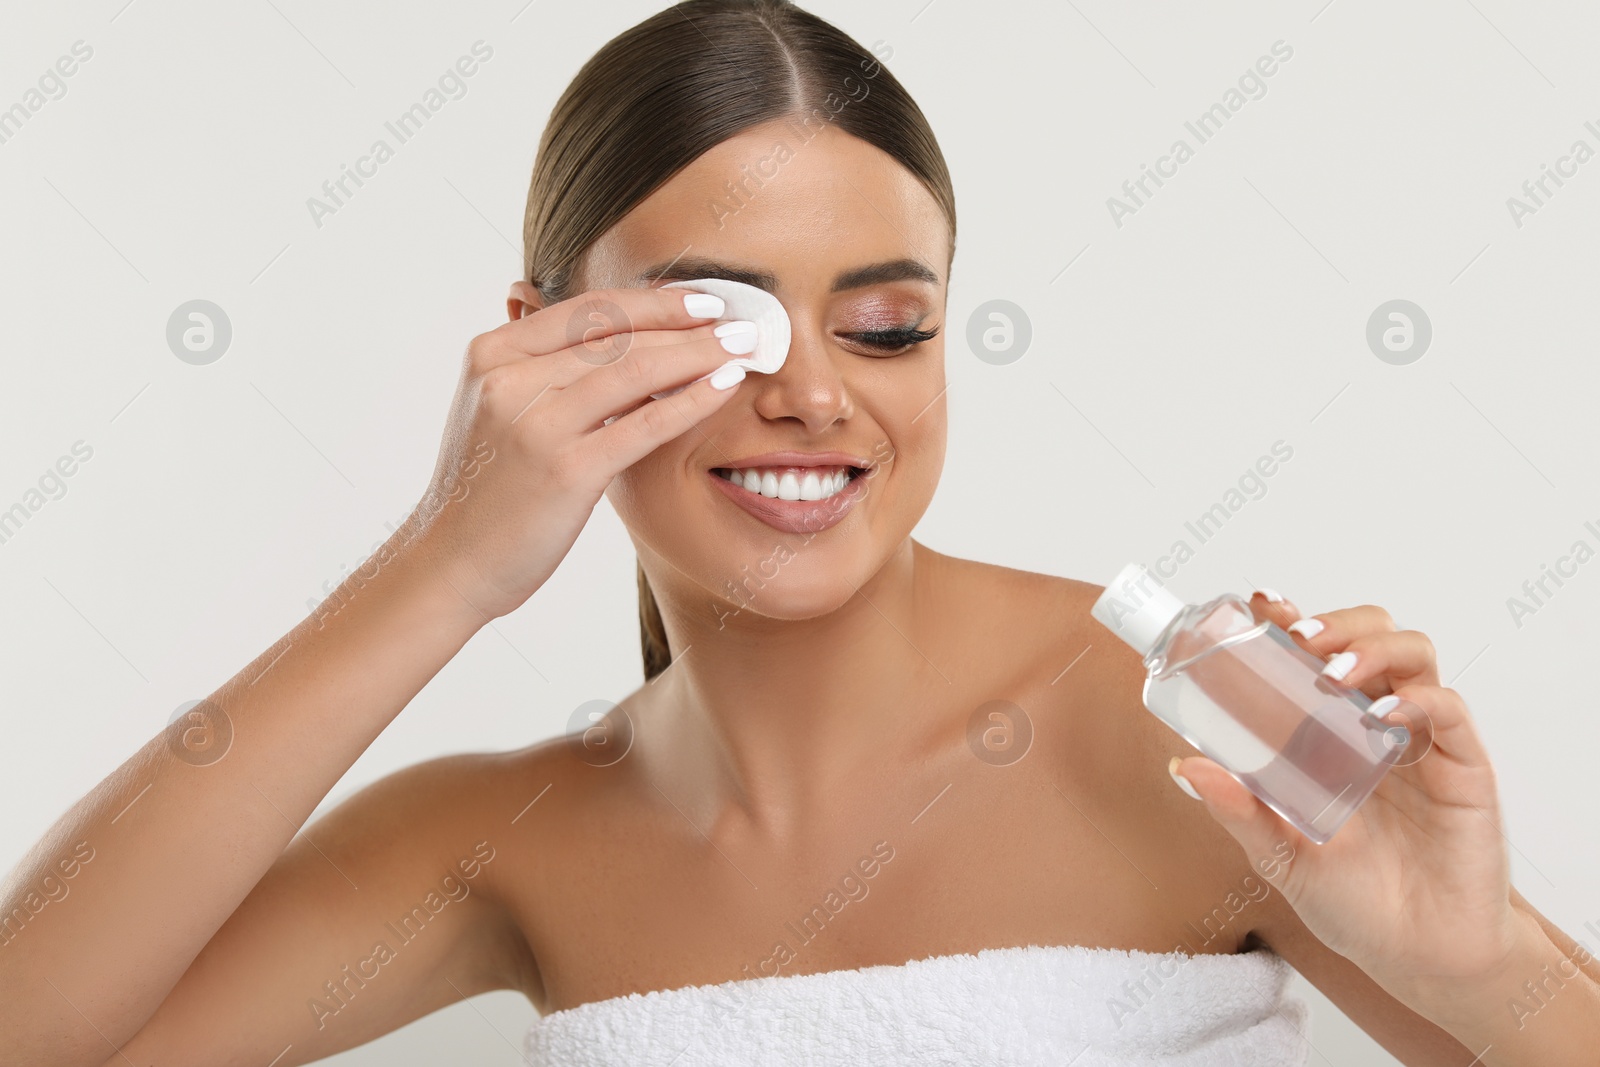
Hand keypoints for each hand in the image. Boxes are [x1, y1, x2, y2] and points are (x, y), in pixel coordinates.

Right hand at [408, 286, 751, 619]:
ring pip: (634, 370)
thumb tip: (598, 325)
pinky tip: (724, 388)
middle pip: (616, 334)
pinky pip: (643, 424)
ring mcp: (536, 425)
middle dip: (686, 323)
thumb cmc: (486, 490)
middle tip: (741, 319)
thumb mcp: (496, 410)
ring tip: (743, 347)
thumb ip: (537, 366)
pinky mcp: (566, 471)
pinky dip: (690, 401)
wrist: (451, 563)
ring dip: (698, 353)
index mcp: (493, 354)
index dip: (652, 300)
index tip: (702, 299)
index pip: (587, 310)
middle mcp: (510, 380)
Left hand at [1171, 591, 1519, 1004]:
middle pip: (1370, 635)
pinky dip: (1420, 700)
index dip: (1293, 620)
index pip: (1317, 653)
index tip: (1260, 604)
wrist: (1419, 959)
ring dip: (1373, 648)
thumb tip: (1183, 766)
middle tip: (1299, 638)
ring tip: (1334, 673)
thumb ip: (1239, 812)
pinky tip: (1385, 716)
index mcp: (1331, 731)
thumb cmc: (1353, 902)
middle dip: (1336, 623)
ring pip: (1413, 655)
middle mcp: (1377, 723)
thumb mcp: (1280, 856)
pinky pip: (1450, 711)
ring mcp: (1422, 742)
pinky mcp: (1464, 769)